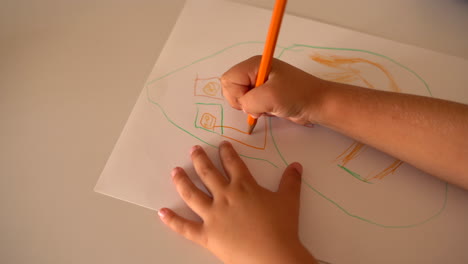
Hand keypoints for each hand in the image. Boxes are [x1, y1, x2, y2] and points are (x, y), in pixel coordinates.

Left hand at [158, 141, 316, 263]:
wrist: (273, 256)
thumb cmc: (282, 228)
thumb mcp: (289, 201)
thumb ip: (291, 182)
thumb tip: (296, 166)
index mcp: (244, 187)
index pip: (233, 164)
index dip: (227, 152)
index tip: (221, 145)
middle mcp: (225, 197)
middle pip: (208, 173)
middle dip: (199, 159)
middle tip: (193, 150)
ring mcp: (213, 216)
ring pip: (192, 194)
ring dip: (182, 181)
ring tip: (174, 171)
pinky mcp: (206, 235)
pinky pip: (185, 227)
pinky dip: (172, 220)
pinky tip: (162, 212)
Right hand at [221, 56, 329, 124]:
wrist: (318, 104)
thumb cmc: (297, 95)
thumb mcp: (269, 97)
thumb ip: (248, 101)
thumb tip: (244, 107)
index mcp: (254, 64)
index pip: (228, 79)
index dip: (236, 94)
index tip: (253, 99)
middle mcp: (254, 71)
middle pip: (231, 89)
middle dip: (242, 101)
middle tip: (260, 104)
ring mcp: (259, 83)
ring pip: (240, 99)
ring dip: (252, 107)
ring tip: (268, 106)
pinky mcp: (265, 95)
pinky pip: (250, 105)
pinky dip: (257, 111)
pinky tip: (271, 109)